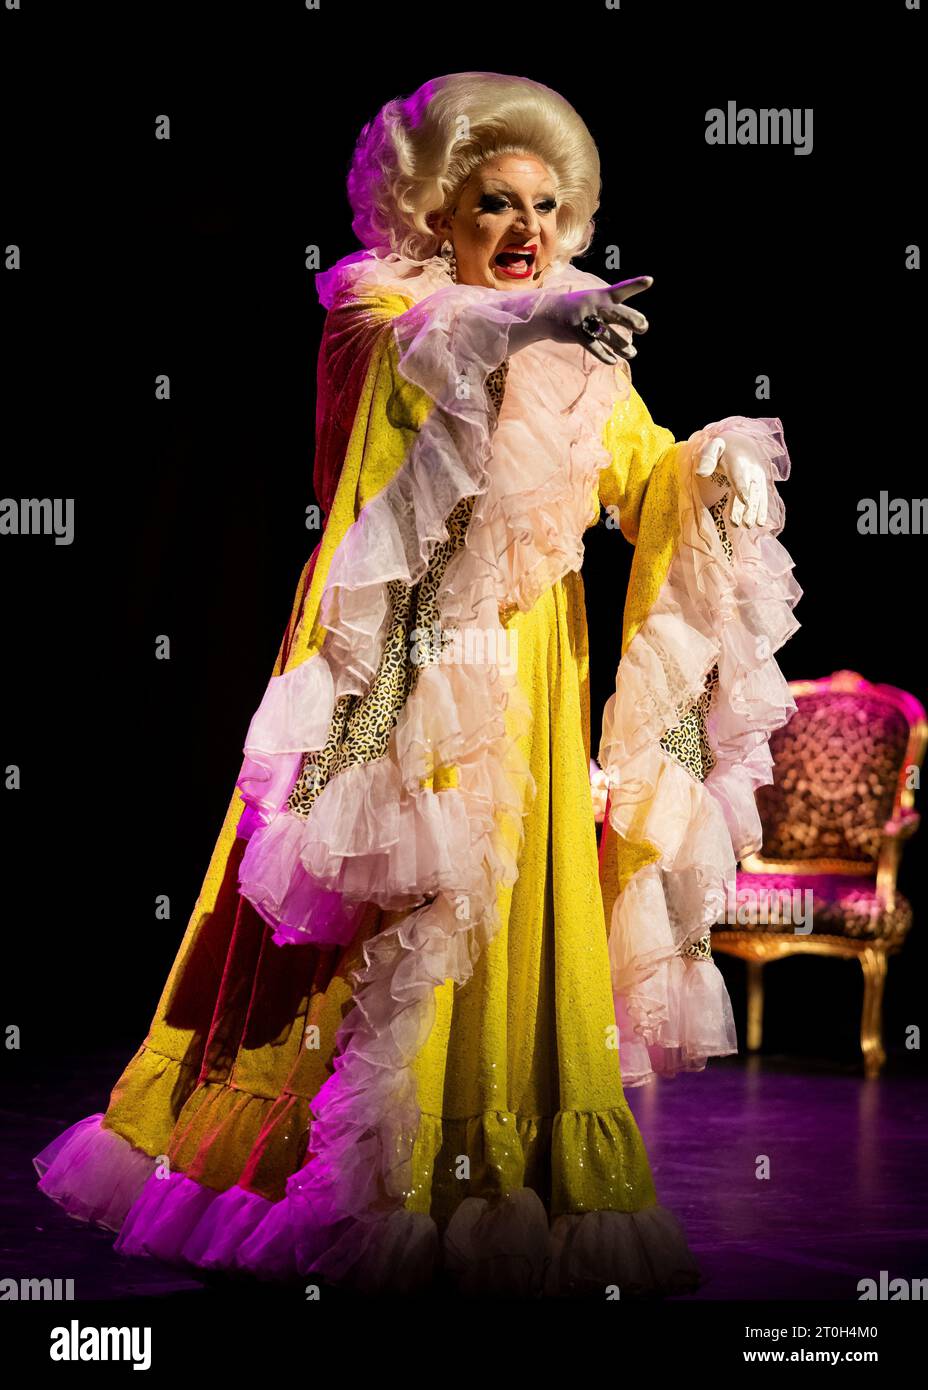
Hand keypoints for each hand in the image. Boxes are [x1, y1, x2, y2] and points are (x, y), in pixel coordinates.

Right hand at [506, 275, 652, 363]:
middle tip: (643, 327)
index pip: (622, 289)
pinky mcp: (576, 333)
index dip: (635, 285)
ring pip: (609, 335)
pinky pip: (594, 347)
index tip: (650, 280)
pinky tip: (613, 361)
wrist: (547, 312)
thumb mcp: (594, 301)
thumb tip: (634, 328)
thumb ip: (613, 311)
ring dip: (622, 346)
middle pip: (619, 313)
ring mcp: (585, 319)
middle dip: (633, 320)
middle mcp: (595, 306)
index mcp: (602, 296)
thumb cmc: (577, 308)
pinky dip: (605, 355)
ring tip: (632, 353)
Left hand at [694, 430, 767, 526]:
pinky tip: (760, 523)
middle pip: (751, 490)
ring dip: (755, 512)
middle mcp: (751, 469)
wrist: (740, 443)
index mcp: (737, 461)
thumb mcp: (711, 448)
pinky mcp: (762, 484)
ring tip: (750, 526)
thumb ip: (707, 459)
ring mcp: (758, 477)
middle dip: (749, 507)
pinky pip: (763, 497)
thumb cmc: (721, 449)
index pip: (739, 476)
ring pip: (758, 496)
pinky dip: (763, 510)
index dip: (742, 489)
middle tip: (745, 524)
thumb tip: (700, 473)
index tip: (745, 501)